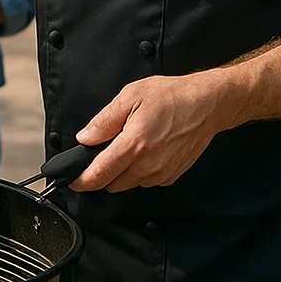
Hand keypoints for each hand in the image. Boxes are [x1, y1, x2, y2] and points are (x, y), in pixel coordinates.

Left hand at [69, 72, 233, 192]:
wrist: (207, 104)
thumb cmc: (172, 97)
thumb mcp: (130, 97)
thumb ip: (104, 121)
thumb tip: (85, 138)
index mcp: (134, 145)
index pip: (99, 174)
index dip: (82, 180)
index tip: (73, 180)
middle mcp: (148, 165)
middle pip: (112, 184)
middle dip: (102, 173)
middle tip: (105, 151)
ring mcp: (161, 173)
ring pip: (129, 184)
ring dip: (122, 172)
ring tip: (131, 145)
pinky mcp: (172, 176)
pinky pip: (147, 181)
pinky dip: (140, 171)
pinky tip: (147, 151)